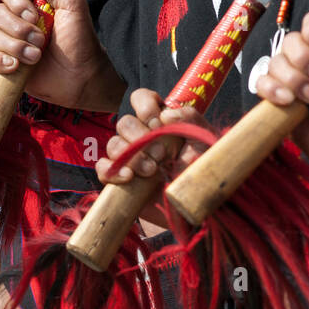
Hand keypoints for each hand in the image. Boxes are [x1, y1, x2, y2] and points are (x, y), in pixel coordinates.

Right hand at [0, 0, 113, 108]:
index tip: (34, 16)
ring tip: (36, 57)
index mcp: (30, 1)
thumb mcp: (73, 3)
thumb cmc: (80, 40)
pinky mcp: (5, 63)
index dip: (16, 2)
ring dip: (14, 47)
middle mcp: (16, 19)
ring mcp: (9, 42)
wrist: (81, 78)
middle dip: (18, 29)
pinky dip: (0, 62)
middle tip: (41, 40)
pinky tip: (16, 67)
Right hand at [96, 89, 207, 224]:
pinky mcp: (120, 181)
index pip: (140, 98)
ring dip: (130, 155)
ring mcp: (129, 159)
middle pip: (124, 122)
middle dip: (139, 136)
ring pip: (112, 144)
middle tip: (161, 155)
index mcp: (161, 122)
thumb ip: (190, 119)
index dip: (144, 105)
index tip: (156, 122)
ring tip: (152, 171)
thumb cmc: (205, 174)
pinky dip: (111, 170)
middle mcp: (143, 137)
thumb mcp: (206, 141)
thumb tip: (165, 114)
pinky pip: (103, 168)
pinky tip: (129, 178)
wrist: (198, 210)